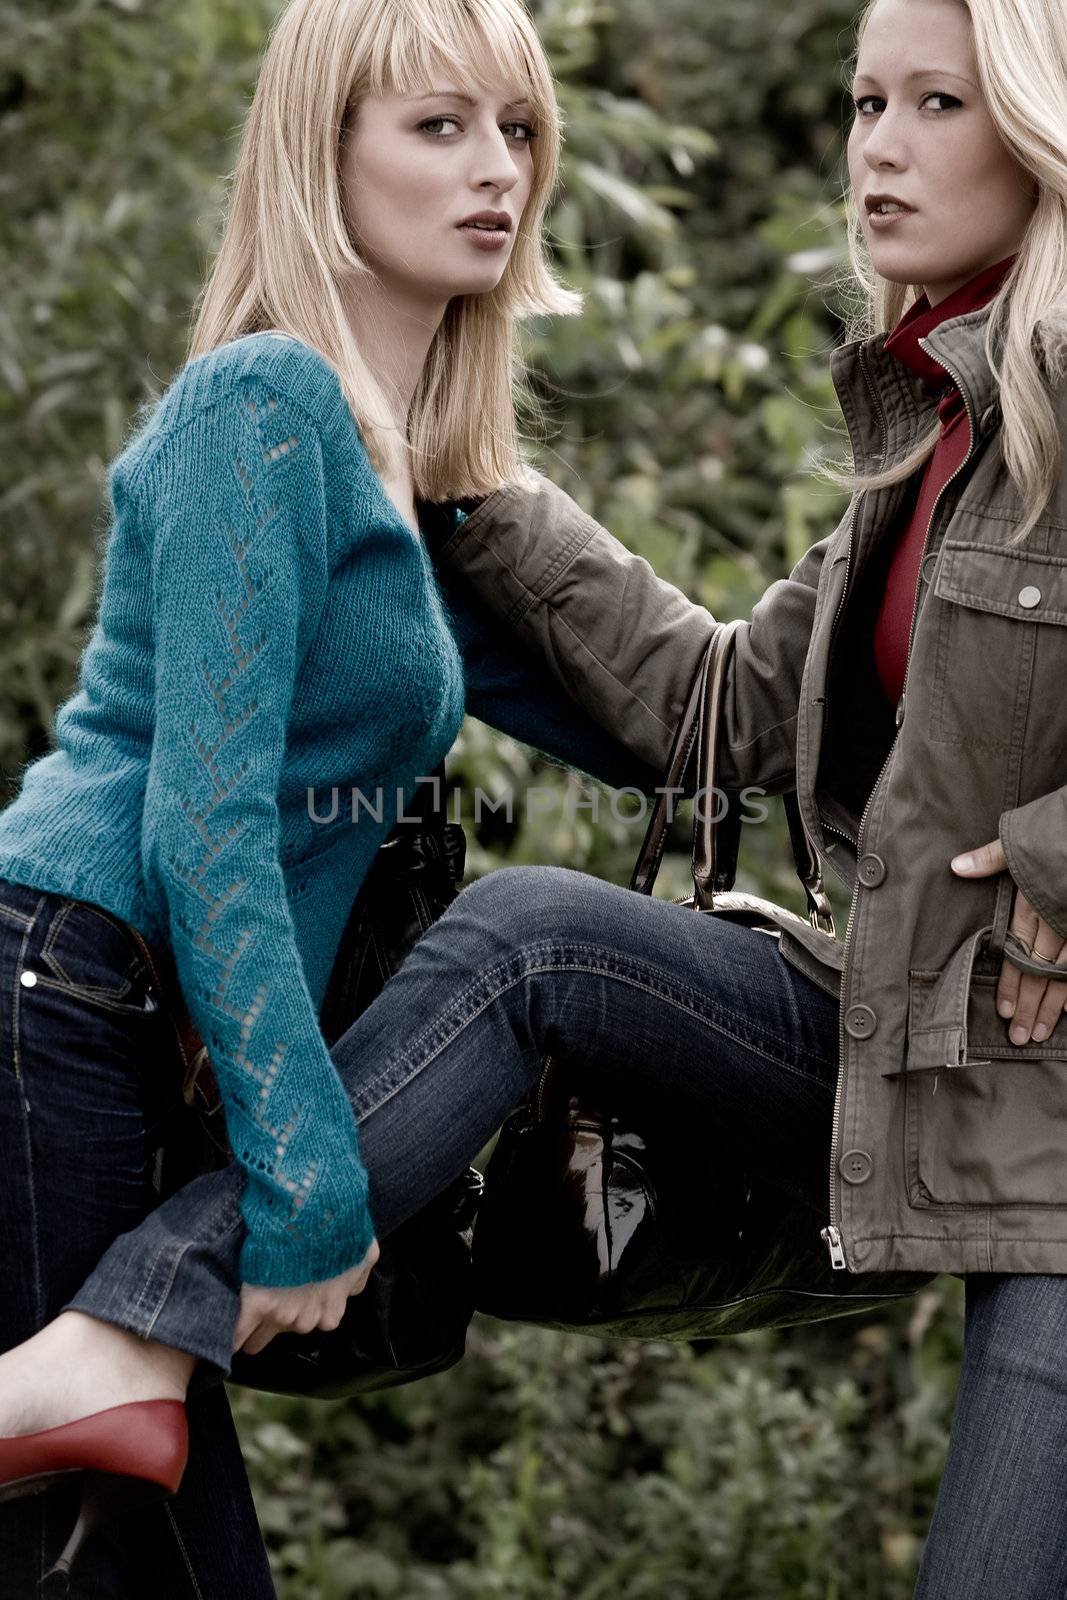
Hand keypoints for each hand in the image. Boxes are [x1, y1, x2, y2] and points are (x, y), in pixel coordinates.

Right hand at [233, 1238, 379, 1356]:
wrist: (318, 1212)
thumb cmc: (342, 1231)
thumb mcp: (363, 1254)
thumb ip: (356, 1278)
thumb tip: (348, 1289)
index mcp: (330, 1312)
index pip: (307, 1328)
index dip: (293, 1314)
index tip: (285, 1302)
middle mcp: (306, 1320)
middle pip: (280, 1336)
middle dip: (271, 1322)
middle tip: (262, 1299)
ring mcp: (282, 1315)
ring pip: (256, 1341)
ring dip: (250, 1330)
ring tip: (236, 1316)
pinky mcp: (257, 1304)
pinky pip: (236, 1334)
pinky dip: (229, 1335)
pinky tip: (222, 1335)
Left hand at [951, 839, 1066, 1044]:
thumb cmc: (1057, 833)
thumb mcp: (1021, 841)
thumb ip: (991, 858)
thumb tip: (957, 866)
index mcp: (1032, 902)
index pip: (1017, 952)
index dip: (1011, 983)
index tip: (1005, 1010)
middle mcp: (1056, 920)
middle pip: (1039, 971)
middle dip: (1029, 1006)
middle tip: (1020, 1037)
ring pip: (1062, 973)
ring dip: (1052, 1005)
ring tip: (1041, 1032)